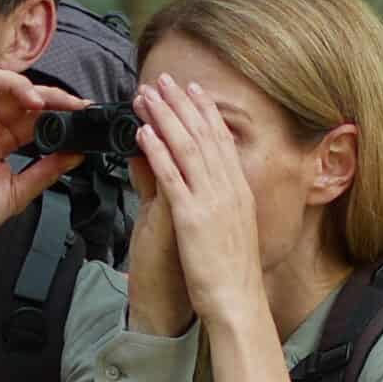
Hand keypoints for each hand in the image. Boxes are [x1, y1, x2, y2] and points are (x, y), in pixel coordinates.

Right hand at [0, 67, 84, 282]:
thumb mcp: (19, 192)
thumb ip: (46, 170)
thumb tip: (77, 154)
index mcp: (3, 140)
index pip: (33, 113)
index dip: (57, 108)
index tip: (81, 112)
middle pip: (18, 92)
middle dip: (47, 93)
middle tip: (69, 104)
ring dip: (16, 84)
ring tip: (34, 103)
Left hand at [133, 73, 265, 326]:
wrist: (237, 301)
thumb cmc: (230, 273)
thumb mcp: (226, 228)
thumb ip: (210, 200)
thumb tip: (200, 183)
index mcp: (238, 190)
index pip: (221, 141)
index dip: (205, 112)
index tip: (192, 90)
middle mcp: (227, 189)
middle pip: (202, 136)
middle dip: (181, 104)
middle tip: (164, 79)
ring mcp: (210, 201)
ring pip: (186, 148)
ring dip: (164, 118)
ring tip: (148, 96)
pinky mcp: (191, 217)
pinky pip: (171, 177)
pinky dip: (157, 151)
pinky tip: (144, 134)